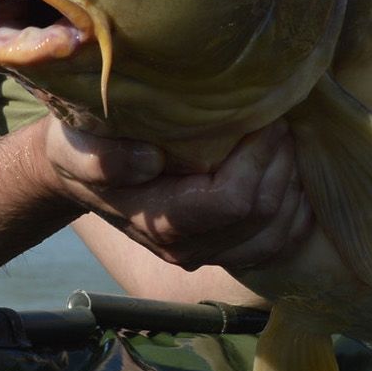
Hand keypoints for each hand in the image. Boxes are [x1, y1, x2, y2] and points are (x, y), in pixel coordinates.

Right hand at [41, 121, 314, 271]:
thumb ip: (102, 158)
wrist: (83, 172)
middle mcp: (189, 249)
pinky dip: (296, 208)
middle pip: (263, 215)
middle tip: (281, 119)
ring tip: (286, 140)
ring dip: (292, 183)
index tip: (264, 117)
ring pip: (278, 232)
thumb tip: (149, 160)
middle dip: (279, 162)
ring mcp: (211, 253)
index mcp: (161, 222)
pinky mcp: (227, 248)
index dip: (258, 158)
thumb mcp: (75, 145)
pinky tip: (291, 172)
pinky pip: (280, 241)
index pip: (233, 201)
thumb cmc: (83, 147)